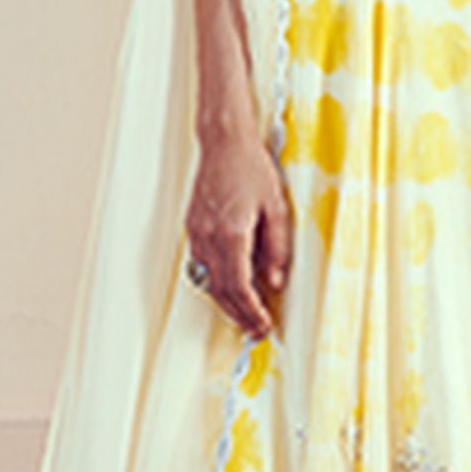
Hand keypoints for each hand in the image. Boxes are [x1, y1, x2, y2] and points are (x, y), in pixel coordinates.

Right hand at [186, 128, 292, 339]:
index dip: (251, 312)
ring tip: (245, 315)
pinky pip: (201, 265)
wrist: (224, 141)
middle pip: (221, 291)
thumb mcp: (277, 207)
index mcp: (232, 234)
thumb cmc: (251, 167)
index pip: (239, 287)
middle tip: (256, 330)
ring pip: (208, 281)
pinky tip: (229, 286)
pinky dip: (216, 282)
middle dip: (239, 315)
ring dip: (226, 302)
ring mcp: (197, 233)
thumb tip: (275, 281)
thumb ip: (277, 247)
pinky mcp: (193, 228)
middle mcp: (209, 238)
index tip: (263, 325)